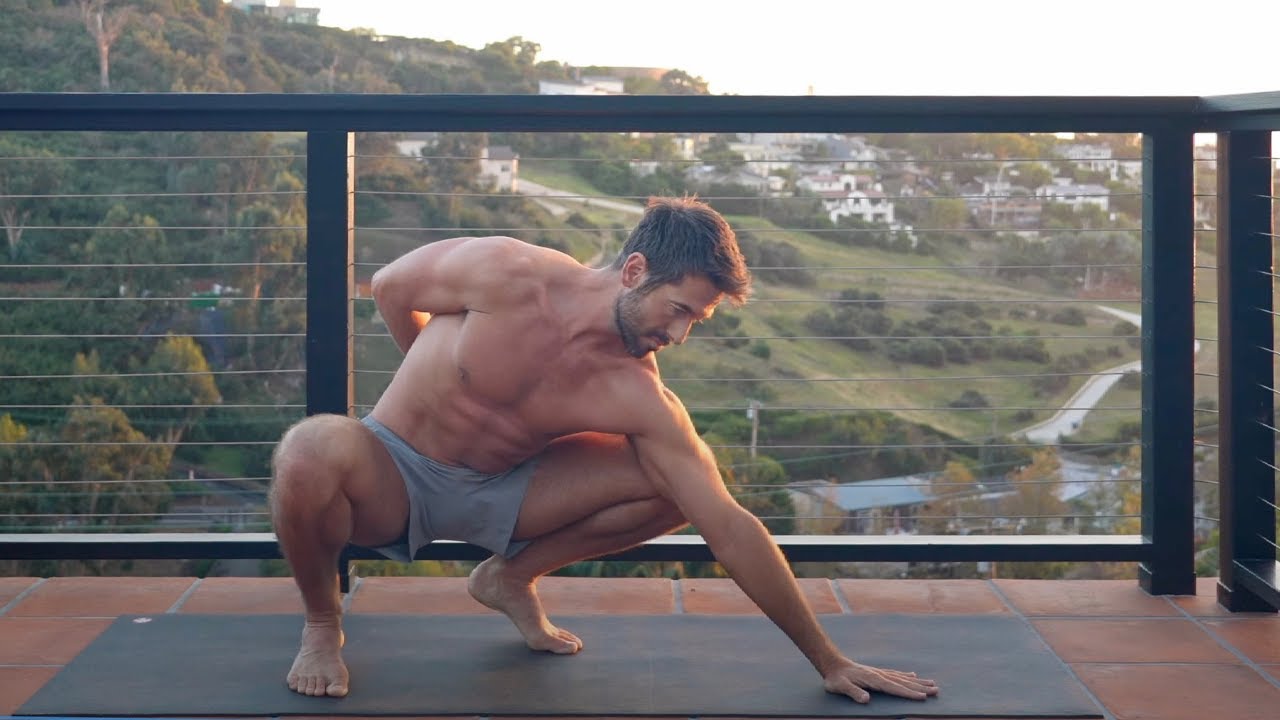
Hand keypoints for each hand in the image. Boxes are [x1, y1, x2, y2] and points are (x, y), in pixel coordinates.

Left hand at [822, 657, 938, 703]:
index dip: (909, 693)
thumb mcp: (841, 687)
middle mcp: (880, 675)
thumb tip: (866, 700)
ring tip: (931, 683)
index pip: (895, 688)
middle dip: (920, 687)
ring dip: (917, 681)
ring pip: (902, 677)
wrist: (832, 665)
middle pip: (904, 682)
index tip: (923, 697)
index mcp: (874, 680)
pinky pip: (895, 674)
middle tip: (936, 690)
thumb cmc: (836, 679)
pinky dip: (905, 676)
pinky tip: (913, 675)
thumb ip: (853, 693)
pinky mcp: (877, 673)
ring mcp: (880, 673)